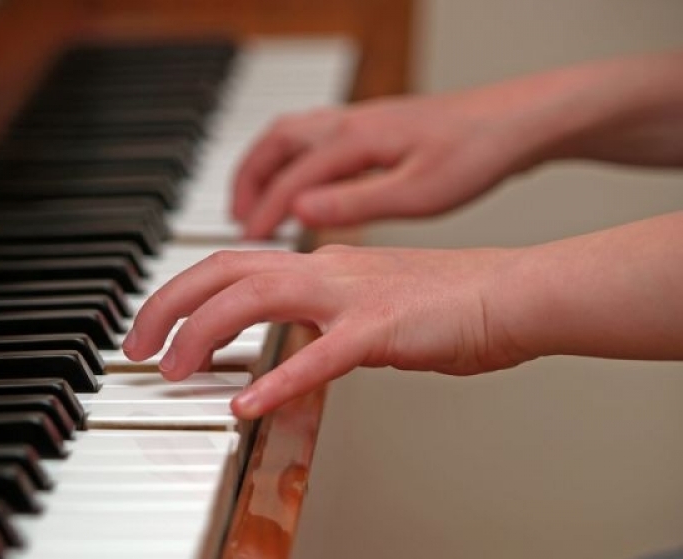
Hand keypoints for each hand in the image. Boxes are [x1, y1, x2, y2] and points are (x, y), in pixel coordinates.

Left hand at [122, 245, 527, 418]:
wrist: (510, 293)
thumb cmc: (448, 302)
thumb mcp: (368, 302)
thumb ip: (323, 315)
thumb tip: (292, 340)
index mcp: (321, 264)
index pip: (231, 266)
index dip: (181, 294)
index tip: (155, 328)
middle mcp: (327, 269)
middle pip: (224, 271)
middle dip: (168, 306)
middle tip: (136, 349)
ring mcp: (353, 295)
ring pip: (255, 298)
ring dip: (203, 334)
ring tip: (172, 370)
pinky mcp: (383, 329)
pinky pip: (319, 355)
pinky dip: (277, 379)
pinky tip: (246, 404)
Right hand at [232, 51, 682, 238]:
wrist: (517, 121)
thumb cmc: (476, 154)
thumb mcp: (418, 193)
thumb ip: (355, 202)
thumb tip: (300, 212)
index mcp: (355, 141)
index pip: (289, 179)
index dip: (262, 213)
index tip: (246, 243)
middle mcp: (350, 123)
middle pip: (276, 144)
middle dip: (248, 180)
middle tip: (236, 217)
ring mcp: (361, 119)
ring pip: (291, 135)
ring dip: (266, 166)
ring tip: (257, 201)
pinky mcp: (375, 125)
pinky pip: (314, 137)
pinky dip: (293, 160)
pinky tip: (305, 183)